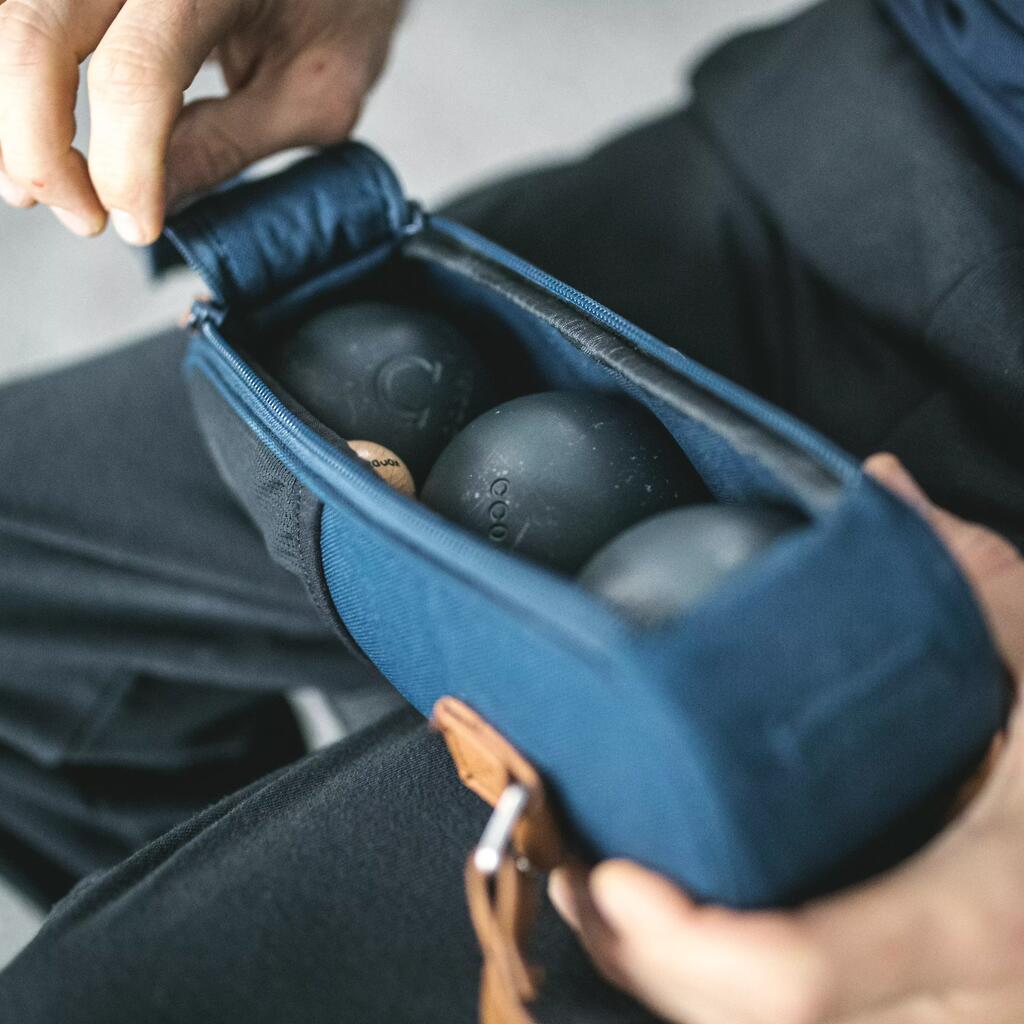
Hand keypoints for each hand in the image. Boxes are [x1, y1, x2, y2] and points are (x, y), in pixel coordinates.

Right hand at [0, 0, 403, 242]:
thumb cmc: (343, 8)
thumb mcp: (315, 93)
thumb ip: (230, 142)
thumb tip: (152, 199)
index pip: (137, 71)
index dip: (125, 164)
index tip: (136, 226)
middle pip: (39, 31)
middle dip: (40, 143)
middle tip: (80, 218)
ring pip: (16, 16)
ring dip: (17, 111)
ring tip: (45, 186)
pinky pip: (24, 10)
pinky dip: (21, 74)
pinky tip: (39, 128)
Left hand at [550, 454, 1023, 1023]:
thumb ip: (973, 581)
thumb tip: (881, 484)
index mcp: (980, 915)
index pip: (802, 975)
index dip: (689, 945)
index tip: (608, 876)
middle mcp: (948, 1005)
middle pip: (746, 1022)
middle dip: (638, 956)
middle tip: (569, 863)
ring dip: (657, 978)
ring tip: (589, 890)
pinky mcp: (915, 1019)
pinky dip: (707, 991)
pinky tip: (664, 927)